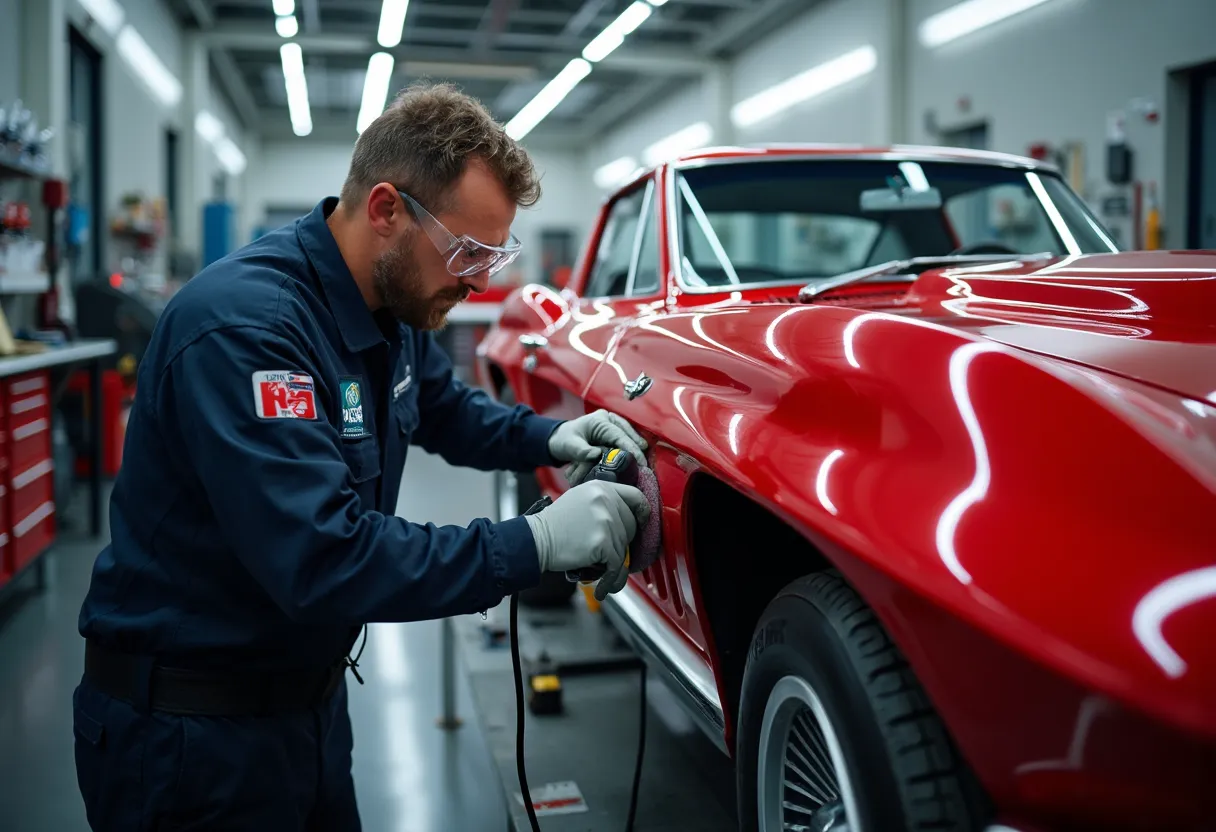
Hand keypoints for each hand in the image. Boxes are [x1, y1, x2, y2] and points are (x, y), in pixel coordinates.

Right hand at [524, 480, 650, 599]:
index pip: (635, 496)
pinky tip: (603, 587)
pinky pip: (617, 564)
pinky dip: (611, 579)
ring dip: (613, 562)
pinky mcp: (603, 541)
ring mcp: (606, 520)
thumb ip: (603, 503)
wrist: (536, 540)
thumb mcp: (580, 499)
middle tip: (607, 553)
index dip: (642, 511)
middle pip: (631, 526)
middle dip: (622, 542)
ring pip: (623, 547)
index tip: (643, 522)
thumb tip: (626, 519)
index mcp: (602, 488)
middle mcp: (606, 500)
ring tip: (599, 570)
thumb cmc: (555, 524)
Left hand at [548, 410, 647, 484]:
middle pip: (627, 432)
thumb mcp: (570, 446)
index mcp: (599, 420)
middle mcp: (608, 419)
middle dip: (637, 448)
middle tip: (645, 464)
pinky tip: (638, 456)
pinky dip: (632, 446)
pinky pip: (626, 437)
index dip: (630, 447)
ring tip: (644, 461)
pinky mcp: (613, 431)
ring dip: (637, 446)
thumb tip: (597, 455)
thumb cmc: (565, 440)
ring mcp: (611, 424)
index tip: (639, 460)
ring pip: (629, 434)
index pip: (618, 434)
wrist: (560, 439)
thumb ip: (582, 451)